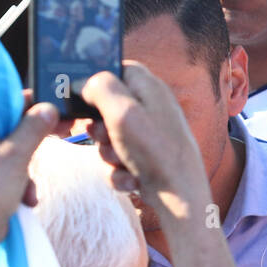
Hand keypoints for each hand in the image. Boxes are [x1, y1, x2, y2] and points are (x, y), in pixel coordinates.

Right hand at [80, 63, 213, 217]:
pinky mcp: (145, 157)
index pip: (117, 69)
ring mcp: (148, 134)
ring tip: (123, 161)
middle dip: (99, 128)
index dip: (98, 82)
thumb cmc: (156, 152)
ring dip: (107, 154)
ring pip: (108, 138)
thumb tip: (88, 83)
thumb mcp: (122, 112)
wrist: (180, 198)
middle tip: (107, 136)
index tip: (86, 100)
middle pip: (107, 107)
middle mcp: (151, 107)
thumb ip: (101, 88)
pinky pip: (117, 160)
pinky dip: (119, 171)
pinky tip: (132, 178)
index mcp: (150, 87)